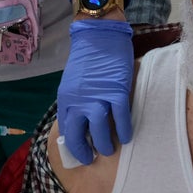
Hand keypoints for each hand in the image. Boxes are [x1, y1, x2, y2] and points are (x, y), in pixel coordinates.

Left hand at [57, 20, 133, 164]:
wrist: (99, 35)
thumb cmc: (87, 58)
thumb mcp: (73, 82)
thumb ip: (75, 101)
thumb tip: (82, 122)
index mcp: (66, 98)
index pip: (66, 129)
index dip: (73, 144)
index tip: (81, 152)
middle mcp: (78, 100)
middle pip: (79, 133)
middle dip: (85, 150)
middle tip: (92, 157)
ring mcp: (98, 96)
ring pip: (100, 129)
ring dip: (105, 143)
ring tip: (109, 149)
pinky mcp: (116, 91)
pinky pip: (120, 117)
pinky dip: (124, 130)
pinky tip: (126, 137)